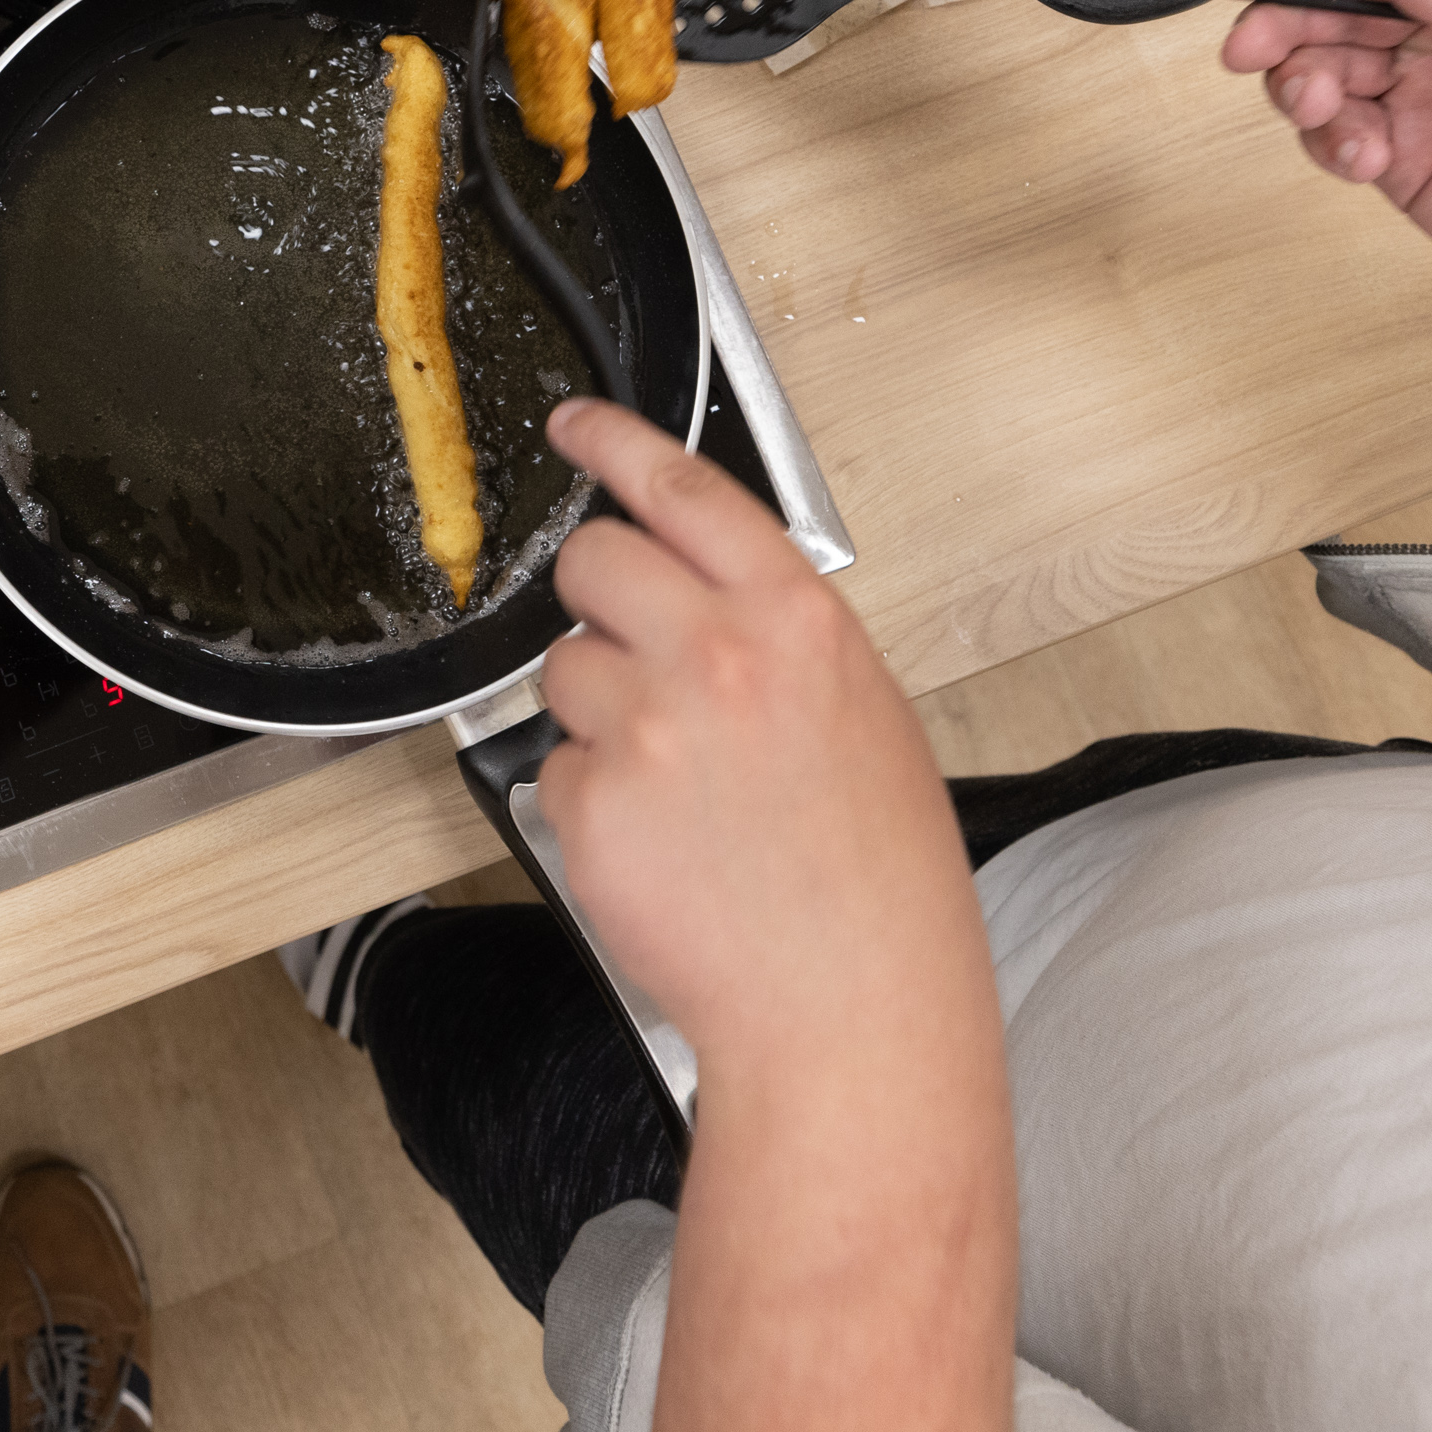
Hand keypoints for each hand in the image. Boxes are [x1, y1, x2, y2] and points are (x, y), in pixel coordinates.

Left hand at [534, 401, 986, 1054]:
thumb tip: (702, 595)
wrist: (848, 1007)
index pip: (682, 488)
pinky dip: (592, 800)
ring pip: (564, 668)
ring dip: (598, 710)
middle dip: (597, 597)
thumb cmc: (875, 880)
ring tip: (677, 784)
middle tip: (633, 654)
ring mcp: (645, 726)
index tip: (573, 424)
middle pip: (593, 561)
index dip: (613, 442)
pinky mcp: (591, 801)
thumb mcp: (863, 714)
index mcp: (796, 621)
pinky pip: (556, 766)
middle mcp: (716, 655)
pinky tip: (660, 845)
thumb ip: (778, 636)